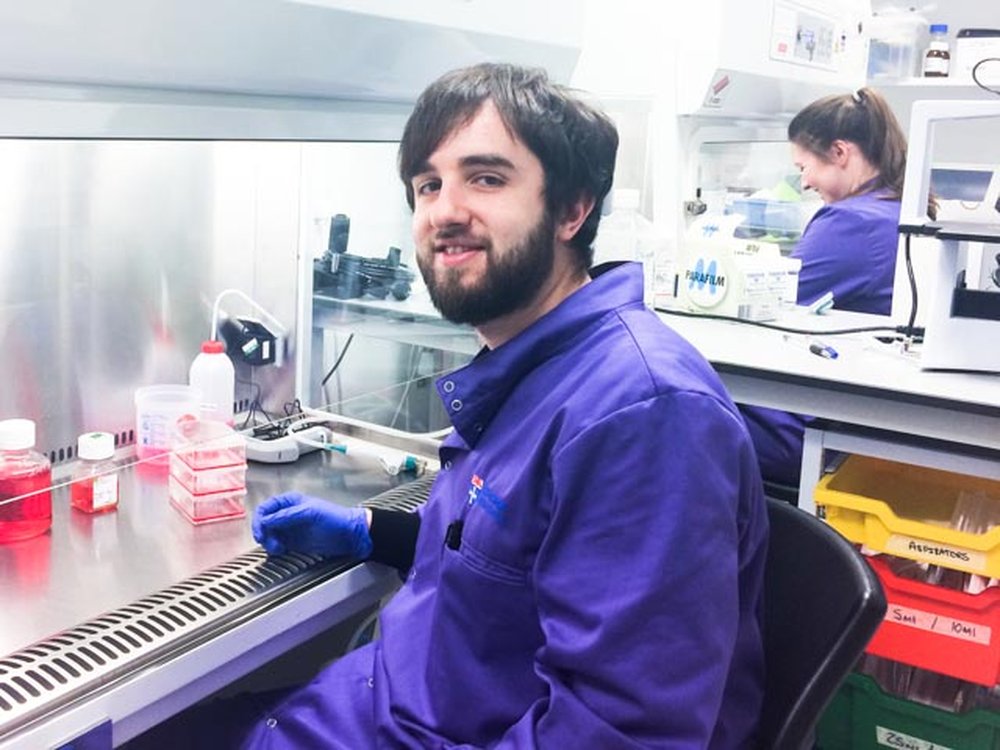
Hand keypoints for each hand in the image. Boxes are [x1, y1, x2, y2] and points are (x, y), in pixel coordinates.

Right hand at [252, 492, 372, 558]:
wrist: (350, 535)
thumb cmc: (336, 518)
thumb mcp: (310, 513)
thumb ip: (287, 516)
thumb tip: (267, 520)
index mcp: (291, 502)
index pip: (266, 508)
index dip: (260, 519)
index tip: (261, 531)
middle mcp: (288, 514)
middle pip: (264, 522)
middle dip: (263, 533)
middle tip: (268, 542)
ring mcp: (291, 529)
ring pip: (269, 535)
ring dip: (269, 542)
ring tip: (277, 548)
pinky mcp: (294, 542)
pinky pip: (277, 545)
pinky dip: (275, 549)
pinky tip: (281, 550)